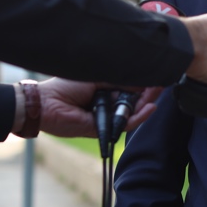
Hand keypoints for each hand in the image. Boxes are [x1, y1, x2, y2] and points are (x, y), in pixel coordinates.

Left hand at [37, 78, 161, 137]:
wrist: (46, 103)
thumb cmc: (65, 87)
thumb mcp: (96, 78)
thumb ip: (119, 81)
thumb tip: (141, 81)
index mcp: (104, 91)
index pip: (129, 89)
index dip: (142, 84)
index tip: (156, 77)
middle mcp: (106, 104)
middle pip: (133, 101)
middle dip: (148, 94)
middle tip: (161, 85)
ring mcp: (106, 117)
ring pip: (132, 114)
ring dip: (146, 104)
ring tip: (157, 93)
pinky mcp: (103, 129)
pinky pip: (125, 124)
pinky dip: (138, 117)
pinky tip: (149, 107)